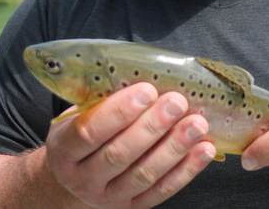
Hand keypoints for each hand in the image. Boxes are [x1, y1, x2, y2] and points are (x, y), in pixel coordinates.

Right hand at [45, 82, 215, 208]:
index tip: (147, 90)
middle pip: (119, 154)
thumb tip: (143, 74)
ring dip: (174, 148)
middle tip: (177, 102)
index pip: (89, 132)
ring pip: (144, 174)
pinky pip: (162, 190)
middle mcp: (82, 178)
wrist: (73, 179)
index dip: (118, 112)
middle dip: (152, 126)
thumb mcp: (79, 113)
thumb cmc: (82, 132)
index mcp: (64, 150)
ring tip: (198, 123)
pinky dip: (187, 170)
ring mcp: (108, 197)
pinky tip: (204, 149)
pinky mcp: (133, 207)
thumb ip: (102, 99)